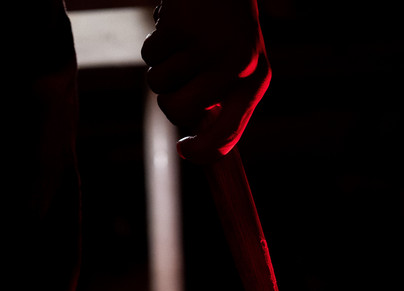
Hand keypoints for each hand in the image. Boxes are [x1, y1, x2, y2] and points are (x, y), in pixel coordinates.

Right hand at [141, 0, 270, 163]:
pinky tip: (173, 26)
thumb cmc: (226, 27)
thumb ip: (222, 102)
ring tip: (181, 45)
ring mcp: (207, 47)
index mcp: (253, 81)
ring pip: (158, 85)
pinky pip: (149, 57)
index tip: (185, 150)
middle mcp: (235, 67)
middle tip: (179, 78)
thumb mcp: (237, 65)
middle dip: (168, 99)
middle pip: (179, 112)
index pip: (228, 134)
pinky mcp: (180, 27)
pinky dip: (153, 45)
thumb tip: (197, 138)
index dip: (203, 151)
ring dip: (160, 68)